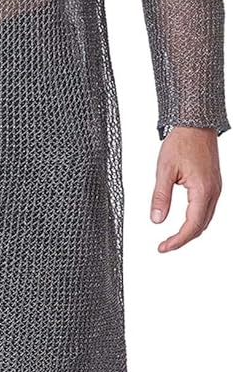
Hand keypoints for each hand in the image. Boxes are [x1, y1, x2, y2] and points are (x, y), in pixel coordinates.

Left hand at [150, 126, 222, 251]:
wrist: (196, 124)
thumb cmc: (181, 142)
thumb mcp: (164, 170)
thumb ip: (160, 197)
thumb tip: (156, 220)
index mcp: (202, 190)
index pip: (191, 226)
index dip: (177, 241)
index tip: (162, 247)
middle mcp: (213, 192)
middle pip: (200, 227)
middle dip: (183, 240)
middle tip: (164, 246)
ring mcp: (216, 189)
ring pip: (205, 220)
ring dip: (190, 232)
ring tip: (172, 238)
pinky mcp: (214, 185)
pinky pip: (207, 209)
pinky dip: (196, 221)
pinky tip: (184, 222)